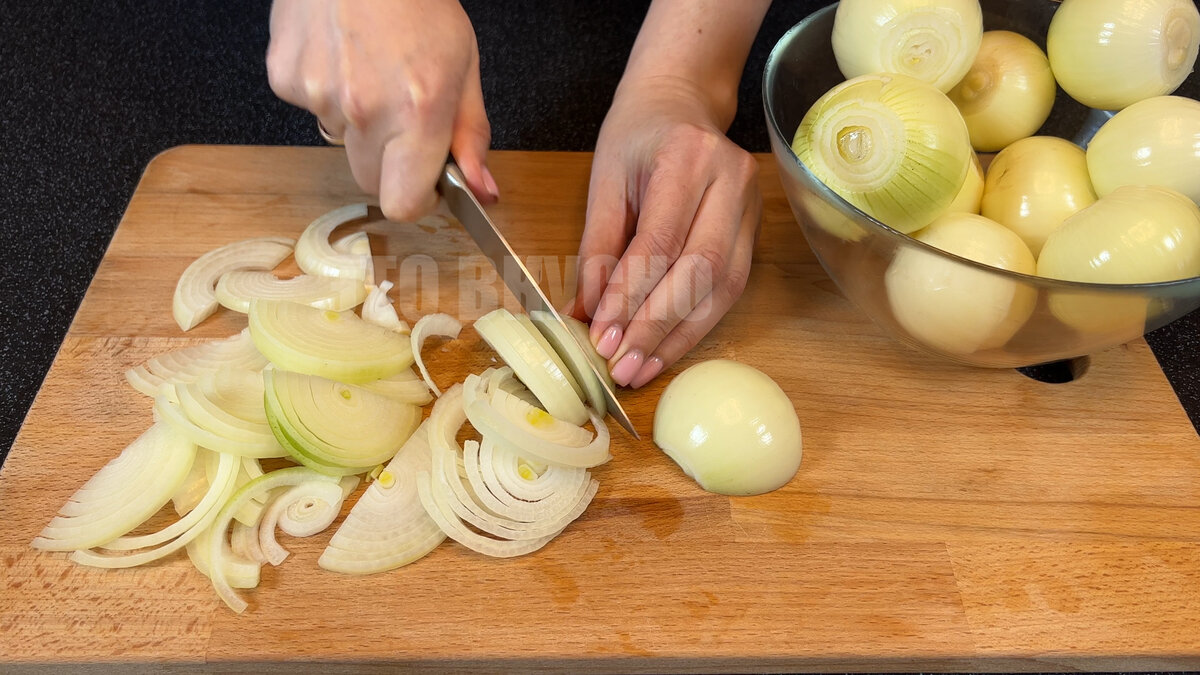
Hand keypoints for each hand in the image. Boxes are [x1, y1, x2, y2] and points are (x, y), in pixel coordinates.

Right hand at [266, 0, 495, 220]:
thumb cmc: (417, 1)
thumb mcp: (464, 67)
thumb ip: (471, 135)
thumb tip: (482, 192)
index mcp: (417, 112)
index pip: (403, 203)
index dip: (415, 198)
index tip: (425, 181)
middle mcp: (364, 110)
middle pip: (370, 179)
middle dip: (389, 160)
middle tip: (401, 113)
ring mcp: (318, 94)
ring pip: (340, 141)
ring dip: (356, 120)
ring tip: (370, 67)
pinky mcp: (285, 78)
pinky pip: (309, 109)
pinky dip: (325, 90)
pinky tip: (340, 53)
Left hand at [573, 76, 760, 388]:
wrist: (681, 102)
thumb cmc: (637, 136)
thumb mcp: (604, 181)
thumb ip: (597, 248)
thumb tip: (585, 313)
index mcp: (686, 157)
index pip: (660, 242)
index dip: (630, 296)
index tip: (603, 337)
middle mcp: (730, 180)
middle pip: (700, 269)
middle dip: (657, 326)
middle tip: (622, 366)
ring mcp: (750, 205)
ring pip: (723, 286)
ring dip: (680, 336)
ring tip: (642, 369)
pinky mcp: (755, 229)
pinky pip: (730, 287)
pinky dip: (695, 324)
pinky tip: (666, 349)